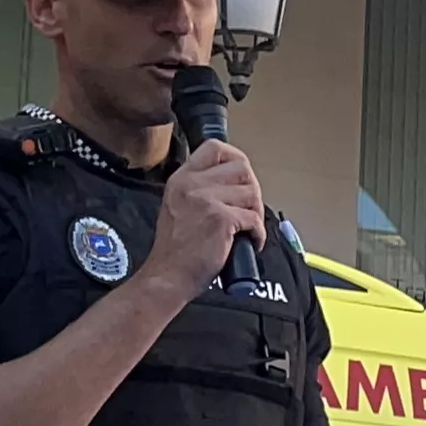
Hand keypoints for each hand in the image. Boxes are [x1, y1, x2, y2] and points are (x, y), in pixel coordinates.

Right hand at [153, 137, 267, 283]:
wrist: (167, 276)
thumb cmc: (177, 249)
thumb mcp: (179, 206)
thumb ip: (200, 189)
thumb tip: (235, 182)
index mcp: (182, 179)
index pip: (215, 148)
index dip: (236, 159)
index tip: (242, 178)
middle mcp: (192, 184)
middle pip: (242, 168)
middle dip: (252, 190)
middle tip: (247, 210)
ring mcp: (206, 200)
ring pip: (252, 193)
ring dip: (255, 213)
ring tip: (245, 229)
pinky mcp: (220, 219)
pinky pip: (254, 218)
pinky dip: (257, 234)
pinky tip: (248, 243)